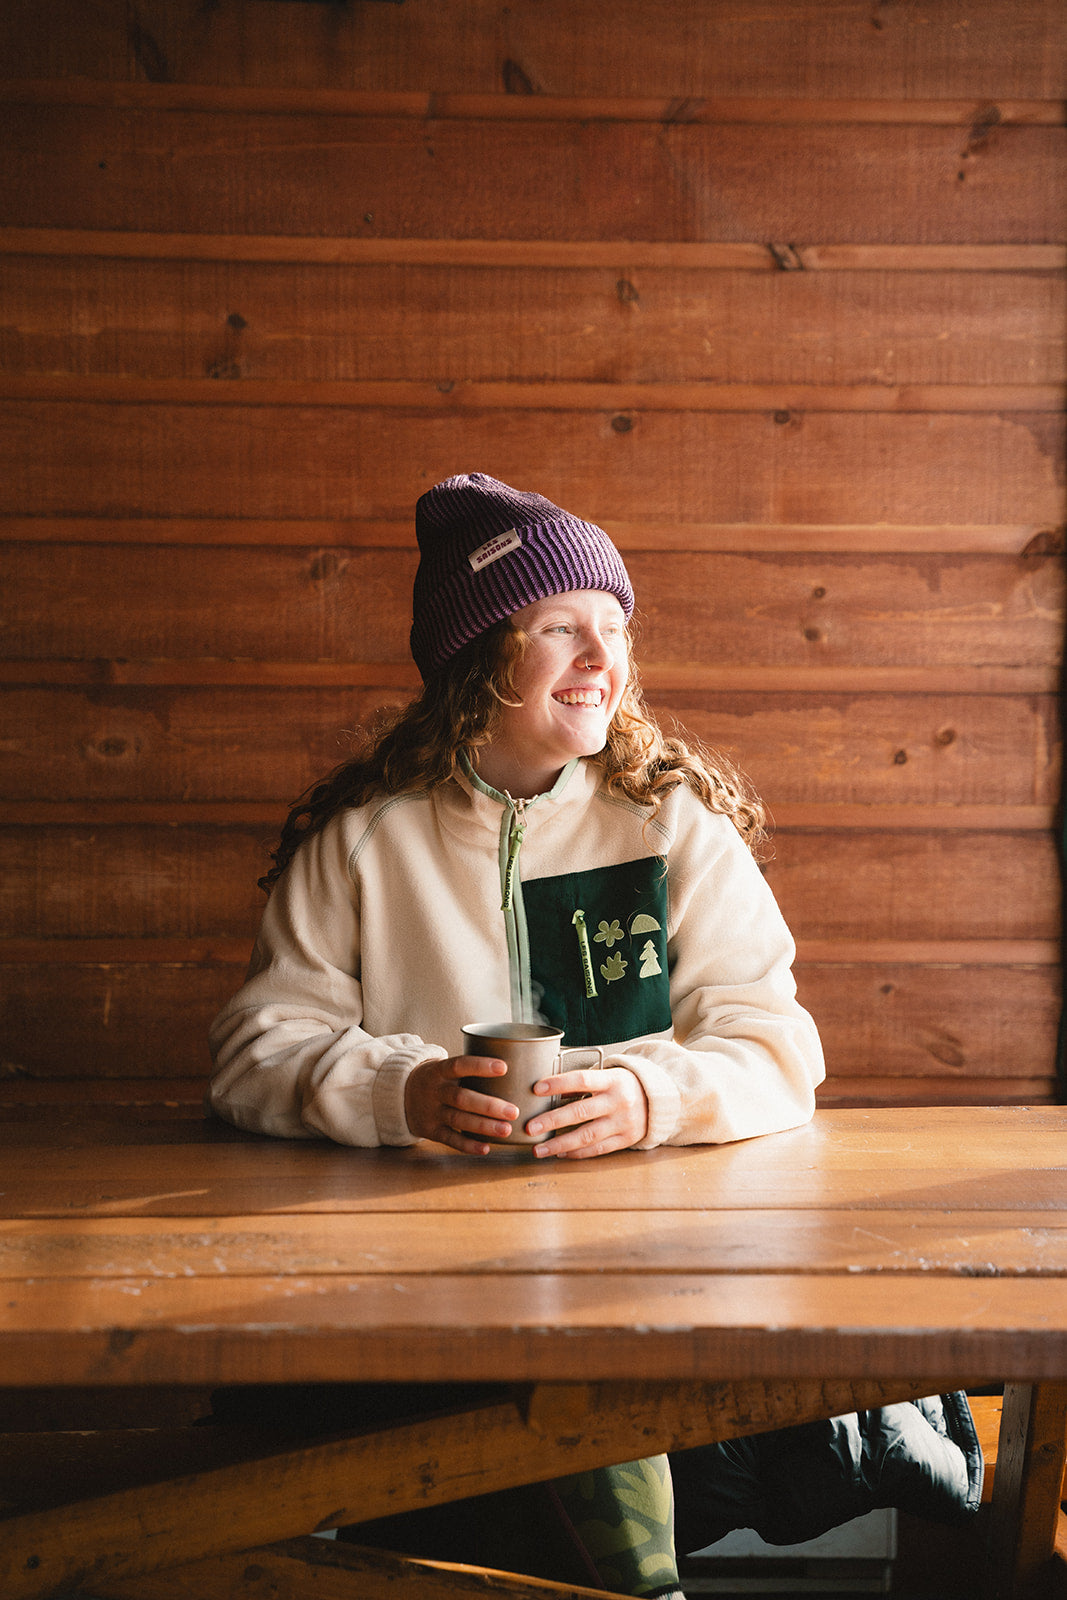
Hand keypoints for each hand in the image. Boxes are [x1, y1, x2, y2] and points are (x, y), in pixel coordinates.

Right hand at [404, 1056, 519, 1154]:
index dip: (480, 1066)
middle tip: (513, 1111)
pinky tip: (486, 1147)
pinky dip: (468, 1145)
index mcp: (439, 1070)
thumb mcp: (445, 1067)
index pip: (459, 1064)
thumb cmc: (437, 1079)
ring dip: (484, 1126)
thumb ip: (470, 1069)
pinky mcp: (430, 1130)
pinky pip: (450, 1139)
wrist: (400, 1094)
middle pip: (462, 1098)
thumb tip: (514, 1064)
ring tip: (506, 1130)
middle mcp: (435, 1091)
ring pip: (458, 1120)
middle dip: (488, 1106)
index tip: (504, 1067)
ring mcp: (432, 1112)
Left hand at [525, 1066, 648, 1158]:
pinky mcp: (626, 1140)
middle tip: (530, 1128)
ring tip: (539, 1149)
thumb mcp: (608, 1076)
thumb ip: (582, 1082)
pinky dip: (577, 1153)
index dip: (559, 1084)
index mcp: (612, 1080)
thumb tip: (547, 1089)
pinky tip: (560, 1153)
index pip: (582, 1080)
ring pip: (587, 1136)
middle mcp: (619, 1102)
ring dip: (560, 1144)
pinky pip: (598, 1149)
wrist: (657, 1101)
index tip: (536, 1089)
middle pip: (581, 1112)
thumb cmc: (623, 1085)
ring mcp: (623, 1123)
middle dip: (552, 1121)